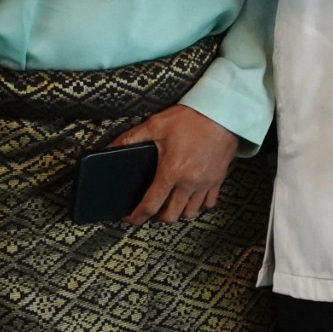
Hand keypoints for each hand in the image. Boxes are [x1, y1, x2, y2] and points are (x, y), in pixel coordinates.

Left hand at [112, 103, 238, 223]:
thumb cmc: (190, 118)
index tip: (131, 218)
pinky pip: (209, 202)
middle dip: (158, 217)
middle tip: (152, 209)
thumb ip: (131, 138)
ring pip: (191, 212)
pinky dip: (199, 204)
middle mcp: (188, 183)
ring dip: (179, 211)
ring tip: (172, 203)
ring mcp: (205, 183)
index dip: (137, 217)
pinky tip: (193, 196)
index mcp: (170, 172)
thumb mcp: (156, 125)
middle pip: (171, 215)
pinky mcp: (219, 179)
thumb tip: (110, 147)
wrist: (222, 112)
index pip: (151, 205)